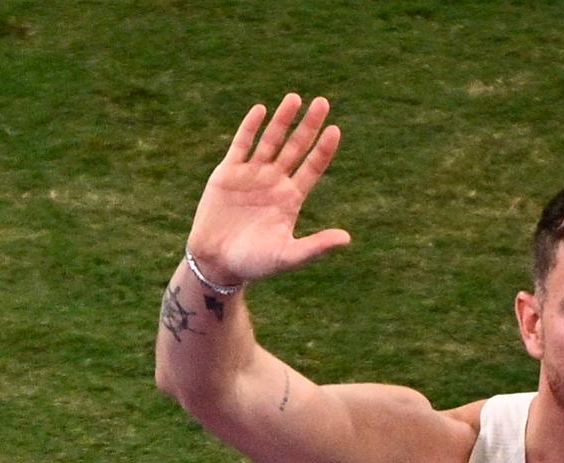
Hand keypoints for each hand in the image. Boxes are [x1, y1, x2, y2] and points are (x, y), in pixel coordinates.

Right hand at [187, 94, 351, 286]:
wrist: (216, 262)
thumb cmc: (254, 263)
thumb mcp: (287, 256)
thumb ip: (316, 246)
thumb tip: (347, 239)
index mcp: (290, 199)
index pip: (312, 168)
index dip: (323, 150)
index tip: (335, 130)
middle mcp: (274, 182)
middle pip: (295, 147)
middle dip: (308, 125)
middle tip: (323, 102)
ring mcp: (251, 174)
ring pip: (270, 140)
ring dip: (282, 120)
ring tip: (295, 98)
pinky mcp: (228, 172)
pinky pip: (241, 144)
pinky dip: (250, 127)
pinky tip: (261, 109)